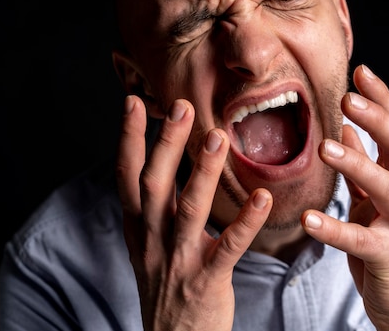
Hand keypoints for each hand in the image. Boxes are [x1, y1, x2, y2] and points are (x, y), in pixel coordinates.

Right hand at [115, 95, 272, 330]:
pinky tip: (262, 199)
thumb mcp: (146, 247)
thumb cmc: (164, 287)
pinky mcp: (206, 282)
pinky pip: (228, 248)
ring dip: (202, 171)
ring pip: (188, 210)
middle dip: (166, 144)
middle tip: (182, 106)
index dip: (128, 139)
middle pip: (154, 185)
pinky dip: (245, 222)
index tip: (132, 101)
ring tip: (218, 137)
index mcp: (137, 228)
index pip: (126, 176)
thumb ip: (151, 210)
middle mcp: (152, 240)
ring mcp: (178, 261)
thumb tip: (157, 165)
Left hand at [301, 65, 388, 329]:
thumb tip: (347, 126)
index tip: (360, 70)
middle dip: (379, 120)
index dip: (382, 100)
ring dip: (356, 164)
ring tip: (324, 147)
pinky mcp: (388, 257)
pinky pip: (359, 240)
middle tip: (348, 98)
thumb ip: (363, 164)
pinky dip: (333, 228)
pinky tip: (308, 218)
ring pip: (387, 188)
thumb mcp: (374, 199)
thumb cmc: (386, 243)